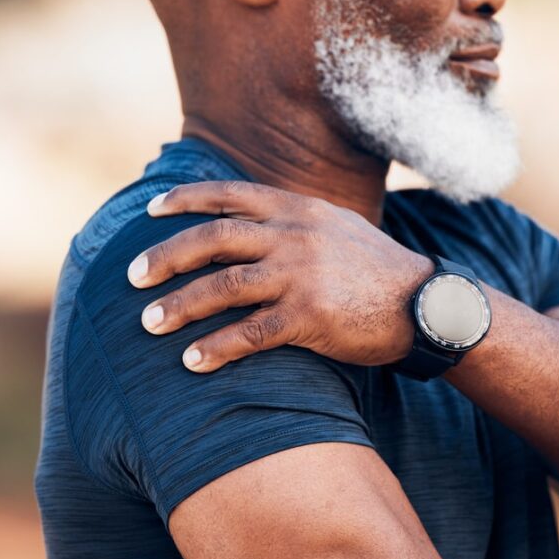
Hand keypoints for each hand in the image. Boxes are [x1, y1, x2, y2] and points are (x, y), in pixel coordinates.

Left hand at [126, 180, 433, 372]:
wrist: (425, 304)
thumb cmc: (377, 270)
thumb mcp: (337, 227)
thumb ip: (293, 220)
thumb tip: (249, 221)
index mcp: (298, 208)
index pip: (229, 196)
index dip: (184, 201)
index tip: (150, 213)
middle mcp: (295, 235)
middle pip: (213, 239)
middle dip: (166, 257)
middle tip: (132, 278)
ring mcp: (303, 274)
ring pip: (224, 285)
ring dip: (180, 306)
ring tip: (149, 324)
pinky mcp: (312, 316)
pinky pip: (251, 333)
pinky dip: (216, 348)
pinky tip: (192, 362)